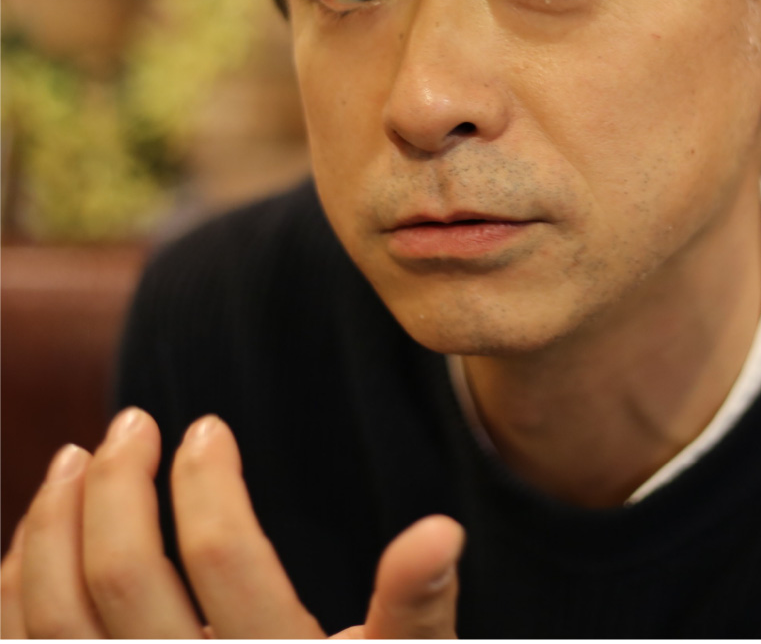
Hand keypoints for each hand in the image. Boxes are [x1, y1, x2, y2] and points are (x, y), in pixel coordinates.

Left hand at [0, 409, 463, 637]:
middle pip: (119, 574)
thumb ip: (416, 604)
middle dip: (116, 480)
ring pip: (49, 617)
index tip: (207, 427)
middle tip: (133, 421)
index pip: (219, 556)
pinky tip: (35, 532)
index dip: (205, 480)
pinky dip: (13, 585)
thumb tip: (441, 529)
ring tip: (76, 455)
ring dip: (50, 521)